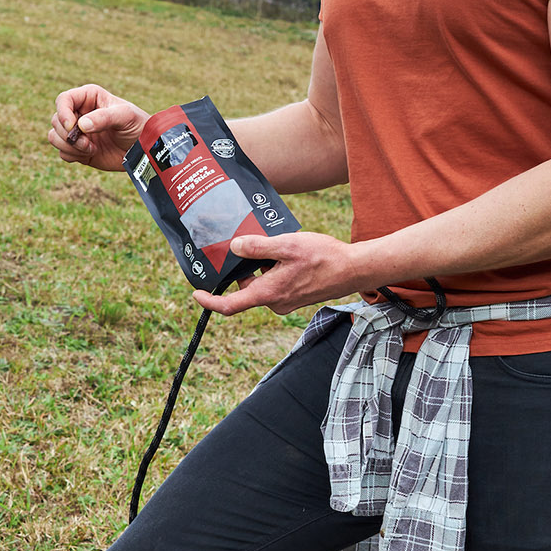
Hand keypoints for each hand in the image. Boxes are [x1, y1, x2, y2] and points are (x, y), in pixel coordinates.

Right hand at [47, 84, 149, 172]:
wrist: (142, 150)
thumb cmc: (137, 126)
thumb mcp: (125, 116)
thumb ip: (104, 118)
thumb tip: (81, 125)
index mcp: (88, 98)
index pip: (63, 100)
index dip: (63, 113)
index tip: (73, 127)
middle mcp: (79, 113)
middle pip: (56, 121)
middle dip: (68, 135)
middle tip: (88, 143)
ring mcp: (77, 132)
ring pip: (54, 137)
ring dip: (69, 146)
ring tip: (90, 149)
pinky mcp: (77, 149)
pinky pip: (62, 153)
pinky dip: (72, 156)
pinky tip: (91, 154)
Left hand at [193, 232, 366, 315]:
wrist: (354, 269)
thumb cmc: (324, 258)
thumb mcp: (287, 245)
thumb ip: (258, 247)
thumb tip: (235, 247)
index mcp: (268, 294)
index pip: (230, 305)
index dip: (210, 301)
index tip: (197, 293)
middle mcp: (274, 303)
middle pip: (247, 287)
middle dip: (246, 267)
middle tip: (254, 244)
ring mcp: (285, 302)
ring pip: (262, 283)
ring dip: (264, 265)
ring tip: (280, 246)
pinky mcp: (294, 297)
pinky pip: (275, 283)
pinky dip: (276, 268)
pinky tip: (291, 254)